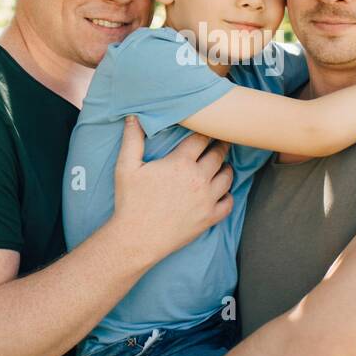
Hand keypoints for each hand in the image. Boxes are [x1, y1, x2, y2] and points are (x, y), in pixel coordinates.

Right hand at [111, 116, 232, 268]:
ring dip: (225, 168)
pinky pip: (229, 202)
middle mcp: (198, 179)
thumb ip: (132, 139)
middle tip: (220, 142)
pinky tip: (221, 191)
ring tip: (220, 165)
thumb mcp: (126, 167)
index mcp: (181, 163)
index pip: (202, 138)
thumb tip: (133, 116)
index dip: (206, 131)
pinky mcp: (209, 218)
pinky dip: (228, 194)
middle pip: (218, 154)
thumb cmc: (130, 202)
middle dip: (220, 146)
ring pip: (227, 176)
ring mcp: (207, 199)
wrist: (137, 239)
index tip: (209, 128)